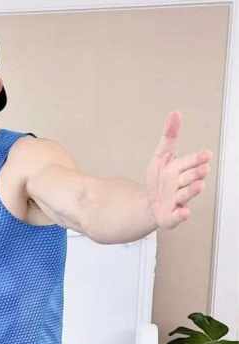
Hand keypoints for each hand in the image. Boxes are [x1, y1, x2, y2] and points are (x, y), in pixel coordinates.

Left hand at [145, 111, 211, 228]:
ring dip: (192, 191)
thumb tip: (175, 114)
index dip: (197, 159)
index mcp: (181, 170)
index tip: (206, 155)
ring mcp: (178, 200)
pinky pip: (177, 216)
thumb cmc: (159, 180)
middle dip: (196, 173)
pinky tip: (184, 211)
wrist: (149, 204)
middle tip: (203, 168)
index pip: (191, 162)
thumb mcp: (161, 156)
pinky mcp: (172, 215)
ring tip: (199, 185)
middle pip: (190, 178)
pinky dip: (181, 215)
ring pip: (186, 195)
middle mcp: (182, 185)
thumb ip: (169, 136)